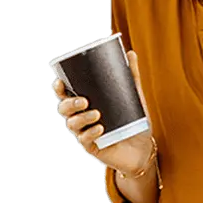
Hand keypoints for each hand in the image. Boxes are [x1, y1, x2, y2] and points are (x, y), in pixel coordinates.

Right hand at [52, 50, 154, 174]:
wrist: (143, 148)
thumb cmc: (134, 122)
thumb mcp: (134, 98)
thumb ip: (131, 76)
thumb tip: (130, 54)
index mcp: (86, 104)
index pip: (66, 94)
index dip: (59, 88)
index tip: (61, 81)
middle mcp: (82, 118)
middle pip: (65, 109)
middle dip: (70, 103)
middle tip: (84, 100)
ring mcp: (86, 133)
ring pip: (72, 124)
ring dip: (81, 118)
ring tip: (97, 113)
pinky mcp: (93, 147)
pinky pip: (85, 140)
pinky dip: (91, 133)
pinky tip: (100, 128)